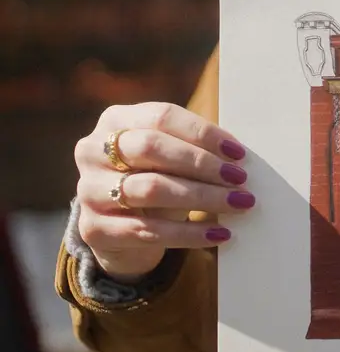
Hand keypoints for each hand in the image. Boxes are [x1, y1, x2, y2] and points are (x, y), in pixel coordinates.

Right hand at [74, 103, 254, 281]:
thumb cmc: (157, 180)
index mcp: (116, 120)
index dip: (202, 133)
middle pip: (151, 147)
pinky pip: (147, 230)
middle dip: (202, 163)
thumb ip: (196, 149)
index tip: (238, 153)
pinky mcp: (93, 228)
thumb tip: (239, 157)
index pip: (162, 117)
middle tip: (240, 179)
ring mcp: (88, 189)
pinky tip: (219, 234)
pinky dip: (189, 233)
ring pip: (150, 189)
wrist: (124, 230)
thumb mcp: (172, 159)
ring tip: (238, 203)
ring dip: (202, 197)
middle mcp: (92, 150)